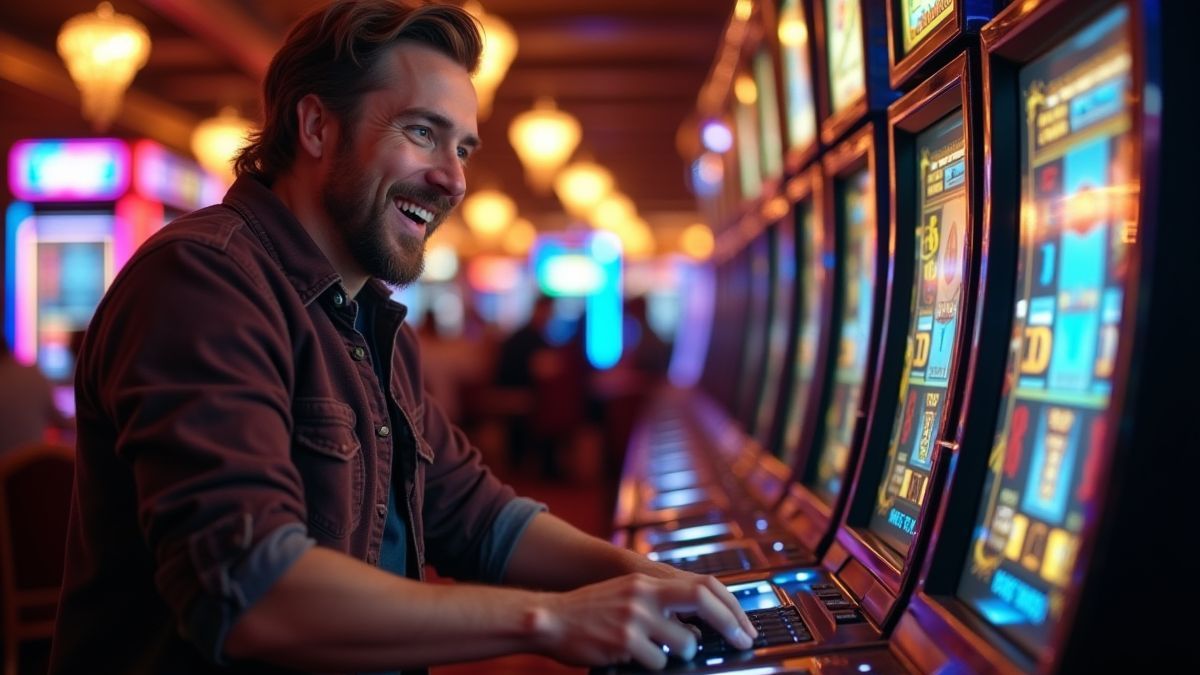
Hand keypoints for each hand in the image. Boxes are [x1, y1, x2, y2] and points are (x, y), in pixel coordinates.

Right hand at [530, 572, 757, 669]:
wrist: (552, 618)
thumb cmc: (591, 611)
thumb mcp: (628, 592)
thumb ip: (660, 600)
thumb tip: (701, 622)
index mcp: (648, 580)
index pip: (702, 584)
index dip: (730, 605)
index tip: (744, 625)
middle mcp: (644, 594)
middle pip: (702, 602)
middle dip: (729, 624)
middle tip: (741, 641)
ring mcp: (635, 618)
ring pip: (684, 643)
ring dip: (682, 653)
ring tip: (659, 650)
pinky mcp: (624, 642)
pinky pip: (659, 663)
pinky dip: (653, 664)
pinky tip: (633, 655)